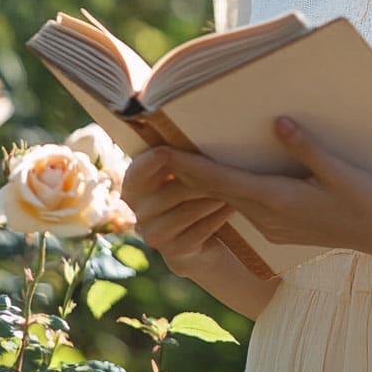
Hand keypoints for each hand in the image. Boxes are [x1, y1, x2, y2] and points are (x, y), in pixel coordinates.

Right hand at [121, 146, 234, 277]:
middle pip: (171, 190)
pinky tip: (234, 206)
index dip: (152, 161)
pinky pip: (199, 231)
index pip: (137, 171)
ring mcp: (155, 235)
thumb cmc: (199, 190)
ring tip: (235, 185)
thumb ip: (181, 152)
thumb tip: (187, 117)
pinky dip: (218, 217)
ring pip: (187, 211)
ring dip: (213, 197)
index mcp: (136, 185)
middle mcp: (139, 211)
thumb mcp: (186, 169)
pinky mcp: (175, 254)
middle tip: (224, 167)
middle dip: (199, 178)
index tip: (168, 151)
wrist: (208, 242)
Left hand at [143, 118, 371, 259]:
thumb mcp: (339, 171)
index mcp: (277, 201)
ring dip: (207, 182)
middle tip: (160, 149)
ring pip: (230, 200)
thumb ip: (306, 147)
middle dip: (188, 172)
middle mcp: (268, 217)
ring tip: (184, 159)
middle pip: (218, 191)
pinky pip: (245, 207)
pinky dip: (229, 191)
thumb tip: (277, 122)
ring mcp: (273, 227)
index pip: (221, 181)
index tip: (162, 152)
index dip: (189, 166)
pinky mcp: (281, 230)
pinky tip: (228, 177)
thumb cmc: (367, 202)